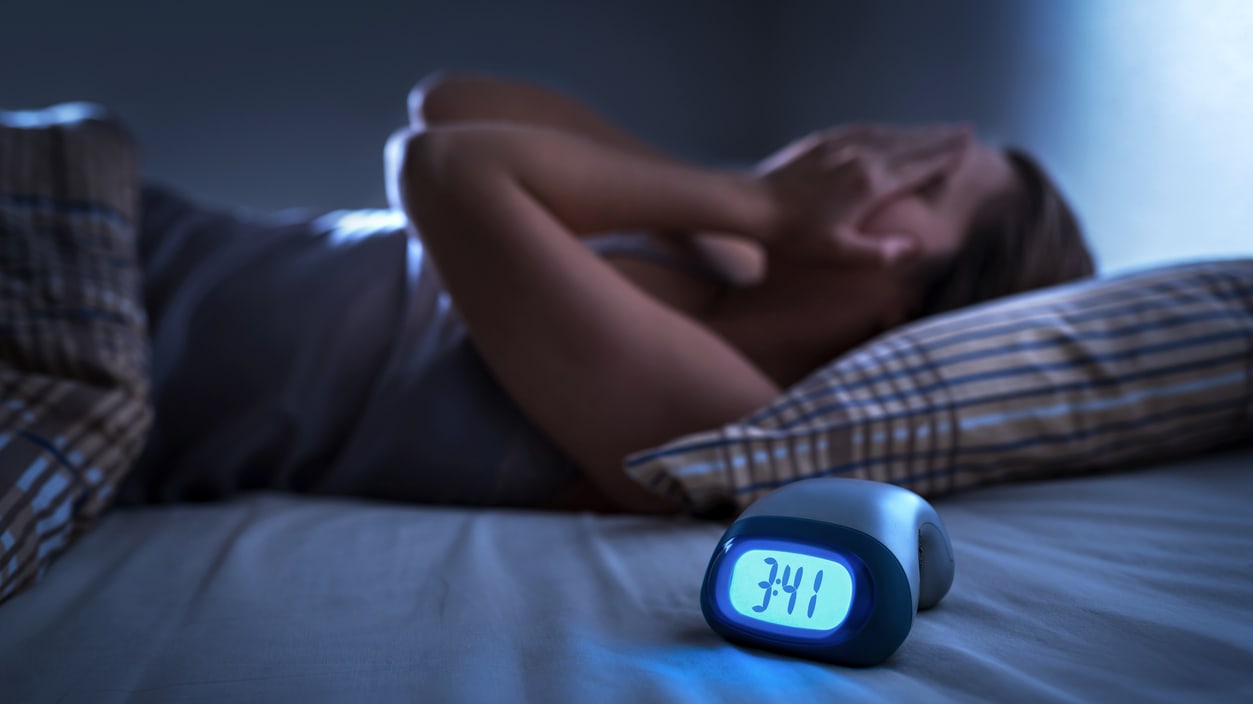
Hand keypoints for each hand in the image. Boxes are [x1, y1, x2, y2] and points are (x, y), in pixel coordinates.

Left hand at [755, 124, 970, 266]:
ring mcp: (842, 145)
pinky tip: (891, 130)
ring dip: (917, 131)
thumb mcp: (838, 253)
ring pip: (890, 134)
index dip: (945, 158)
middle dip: (940, 138)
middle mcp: (862, 158)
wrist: (752, 205)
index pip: (919, 167)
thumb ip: (879, 253)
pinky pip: (865, 130)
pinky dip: (886, 129)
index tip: (968, 148)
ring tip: (939, 129)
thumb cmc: (794, 235)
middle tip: (966, 131)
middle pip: (911, 145)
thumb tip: (915, 250)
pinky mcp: (824, 141)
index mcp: (871, 184)